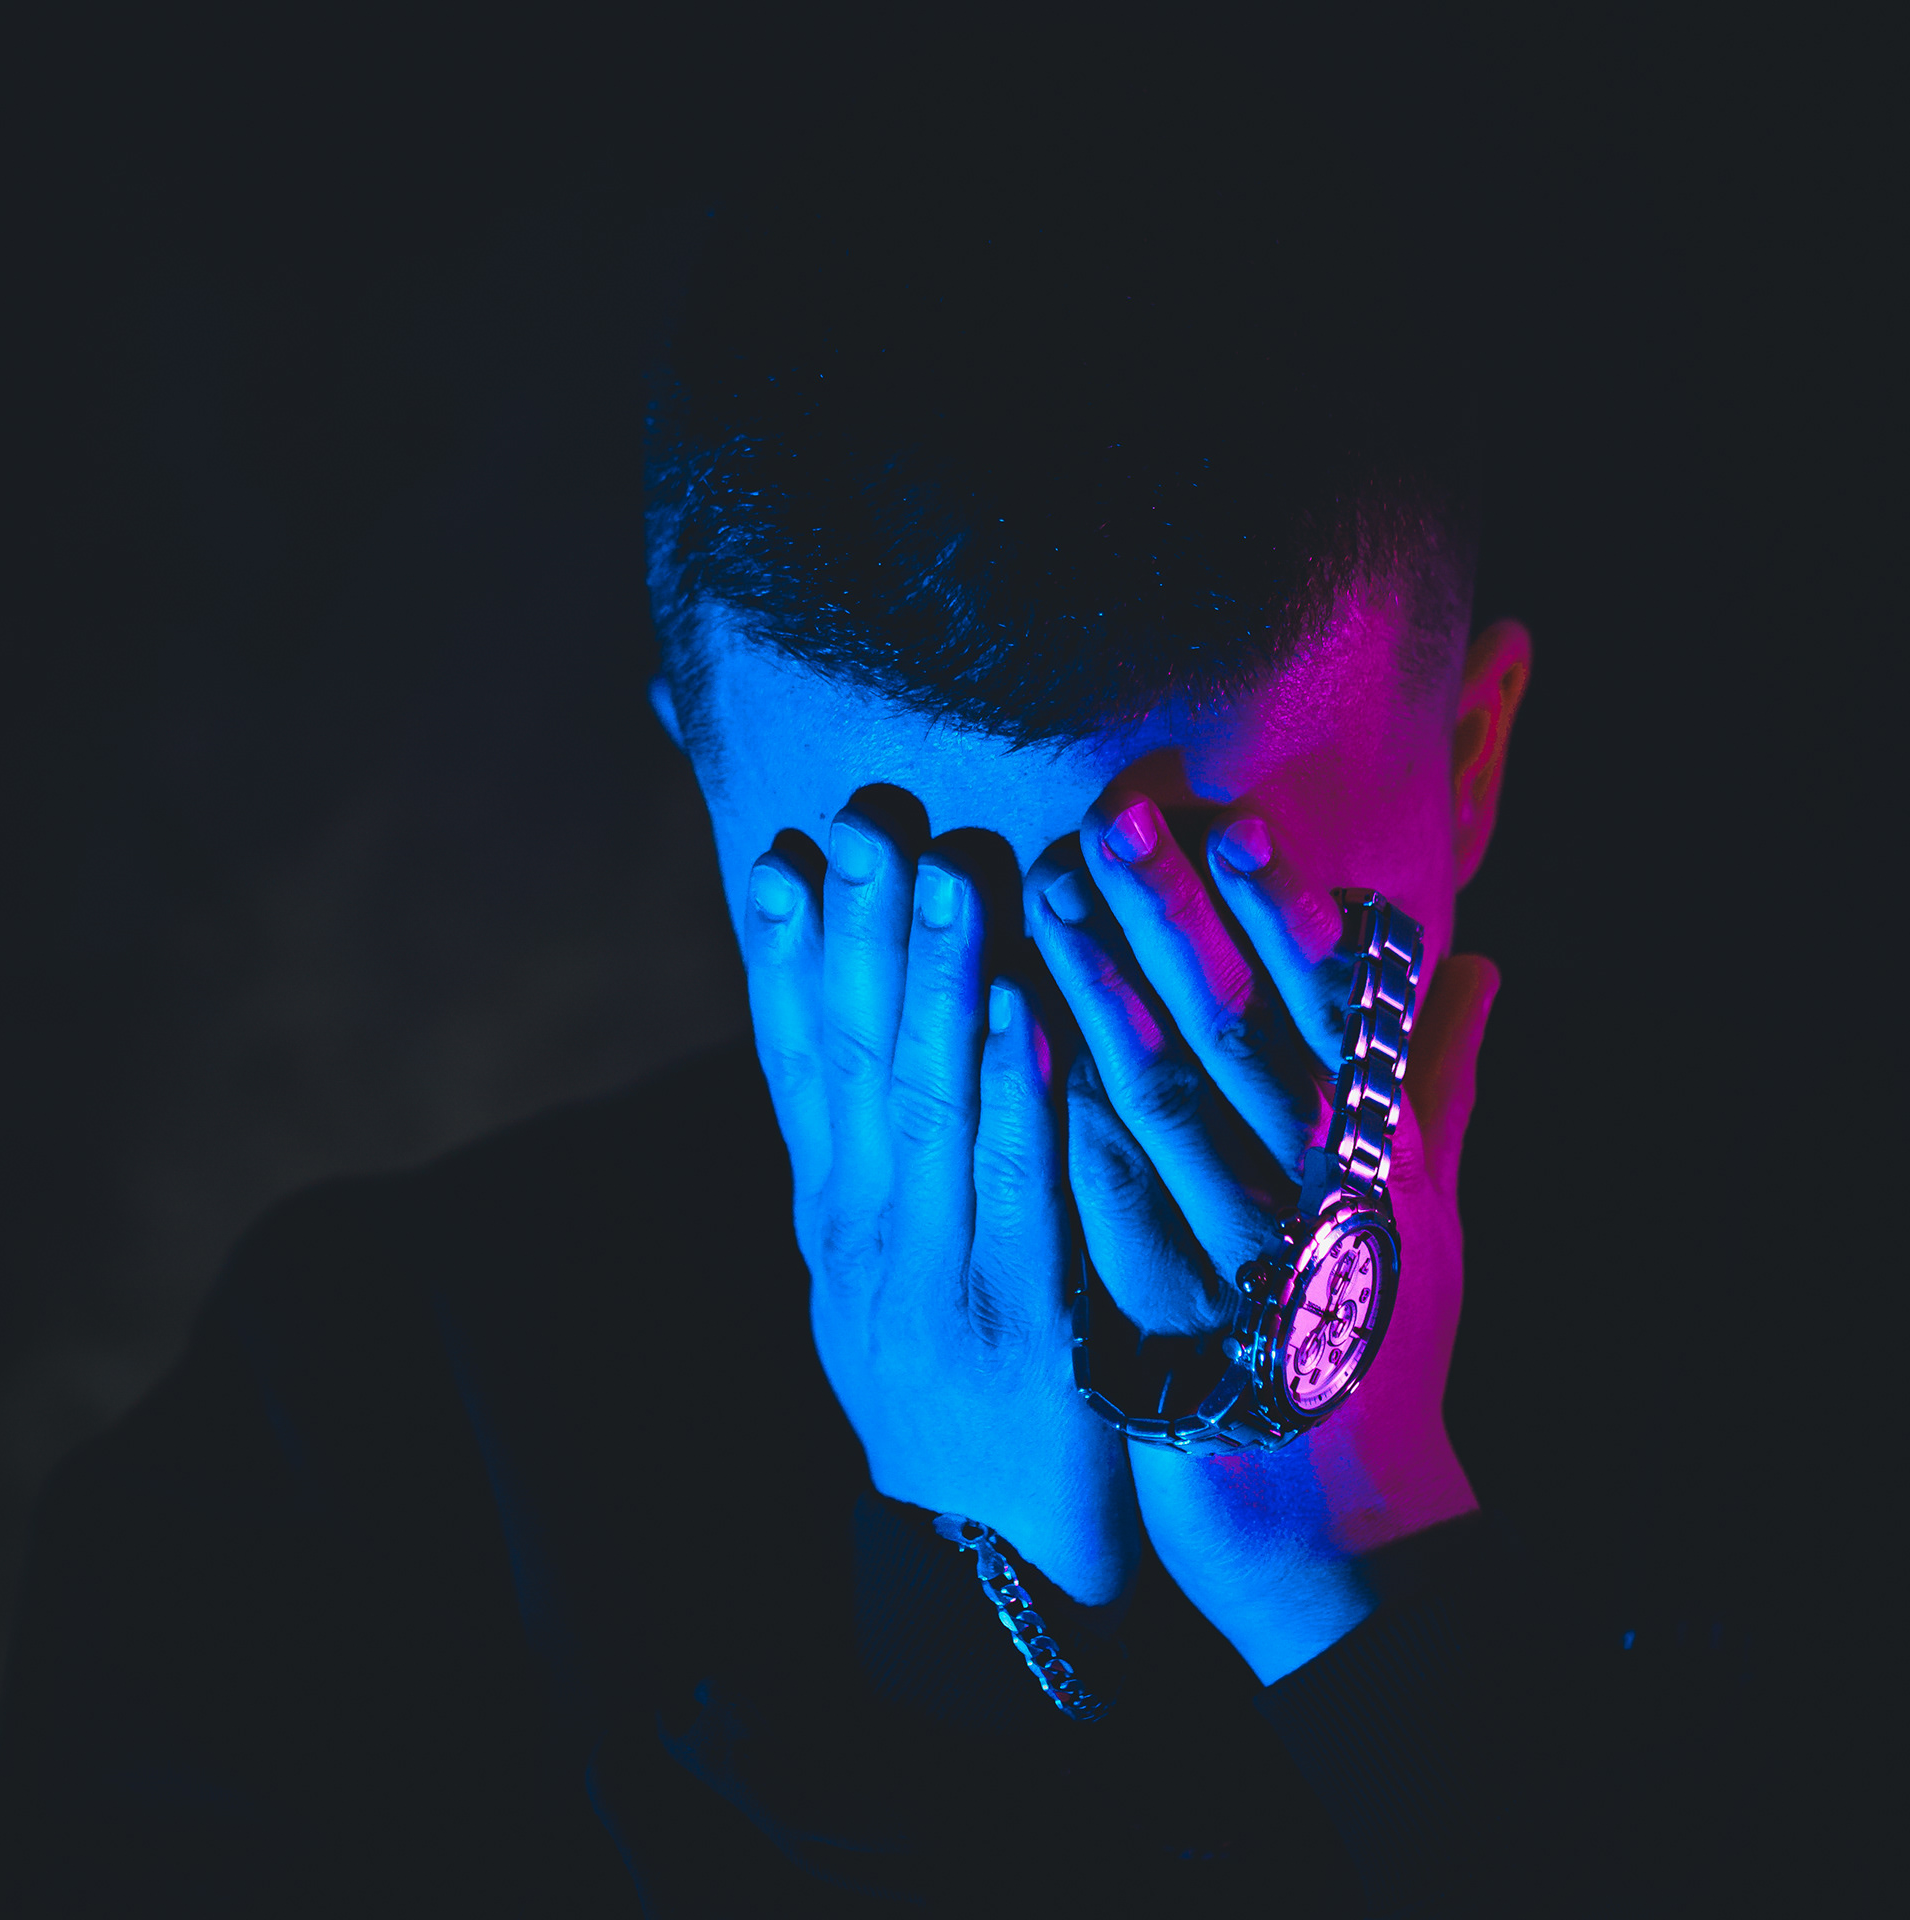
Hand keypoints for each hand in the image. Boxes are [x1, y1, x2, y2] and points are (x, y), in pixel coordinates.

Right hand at [743, 790, 1139, 1605]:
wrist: (990, 1548)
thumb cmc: (946, 1384)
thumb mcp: (873, 1277)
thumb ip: (864, 1167)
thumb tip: (848, 1042)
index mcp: (831, 1218)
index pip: (796, 1068)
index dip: (787, 963)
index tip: (783, 860)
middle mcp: (865, 1240)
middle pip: (856, 1066)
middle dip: (860, 940)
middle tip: (866, 827)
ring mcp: (937, 1280)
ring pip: (928, 1108)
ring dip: (937, 986)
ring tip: (945, 876)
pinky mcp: (1023, 1325)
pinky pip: (1018, 1190)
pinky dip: (1017, 1095)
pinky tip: (1023, 1011)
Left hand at [1028, 793, 1496, 1681]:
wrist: (1345, 1530)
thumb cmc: (1378, 1350)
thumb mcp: (1427, 1218)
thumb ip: (1440, 1086)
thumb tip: (1477, 965)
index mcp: (1380, 1163)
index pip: (1336, 1016)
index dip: (1283, 917)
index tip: (1234, 823)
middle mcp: (1316, 1200)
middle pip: (1238, 1039)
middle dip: (1174, 920)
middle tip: (1113, 816)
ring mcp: (1238, 1264)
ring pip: (1164, 1108)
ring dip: (1101, 992)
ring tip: (1045, 893)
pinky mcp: (1166, 1330)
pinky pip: (1110, 1211)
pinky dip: (1068, 1123)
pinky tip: (1017, 1045)